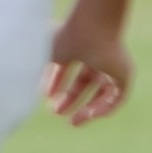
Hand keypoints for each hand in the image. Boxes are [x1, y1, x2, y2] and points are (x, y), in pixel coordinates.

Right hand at [41, 11, 133, 125]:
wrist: (90, 30)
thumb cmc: (65, 39)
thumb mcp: (44, 57)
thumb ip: (37, 72)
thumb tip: (26, 89)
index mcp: (78, 47)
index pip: (68, 68)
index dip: (56, 84)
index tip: (46, 97)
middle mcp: (96, 55)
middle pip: (85, 82)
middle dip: (71, 98)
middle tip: (57, 112)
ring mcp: (112, 65)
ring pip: (102, 93)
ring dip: (87, 109)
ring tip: (73, 122)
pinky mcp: (125, 74)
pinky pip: (117, 98)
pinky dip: (103, 108)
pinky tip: (88, 116)